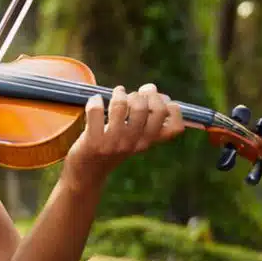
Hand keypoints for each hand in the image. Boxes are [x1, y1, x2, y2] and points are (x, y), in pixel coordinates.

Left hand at [64, 82, 184, 186]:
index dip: (171, 107)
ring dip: (119, 94)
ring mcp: (113, 142)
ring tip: (117, 94)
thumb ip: (146, 115)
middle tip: (131, 96)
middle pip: (147, 108)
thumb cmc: (112, 147)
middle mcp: (133, 143)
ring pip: (121, 106)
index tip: (156, 100)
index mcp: (148, 142)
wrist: (87, 173)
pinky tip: (96, 101)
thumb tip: (151, 87)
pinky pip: (96, 110)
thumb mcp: (135, 137)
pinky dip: (95, 100)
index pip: (175, 127)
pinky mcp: (92, 141)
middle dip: (140, 95)